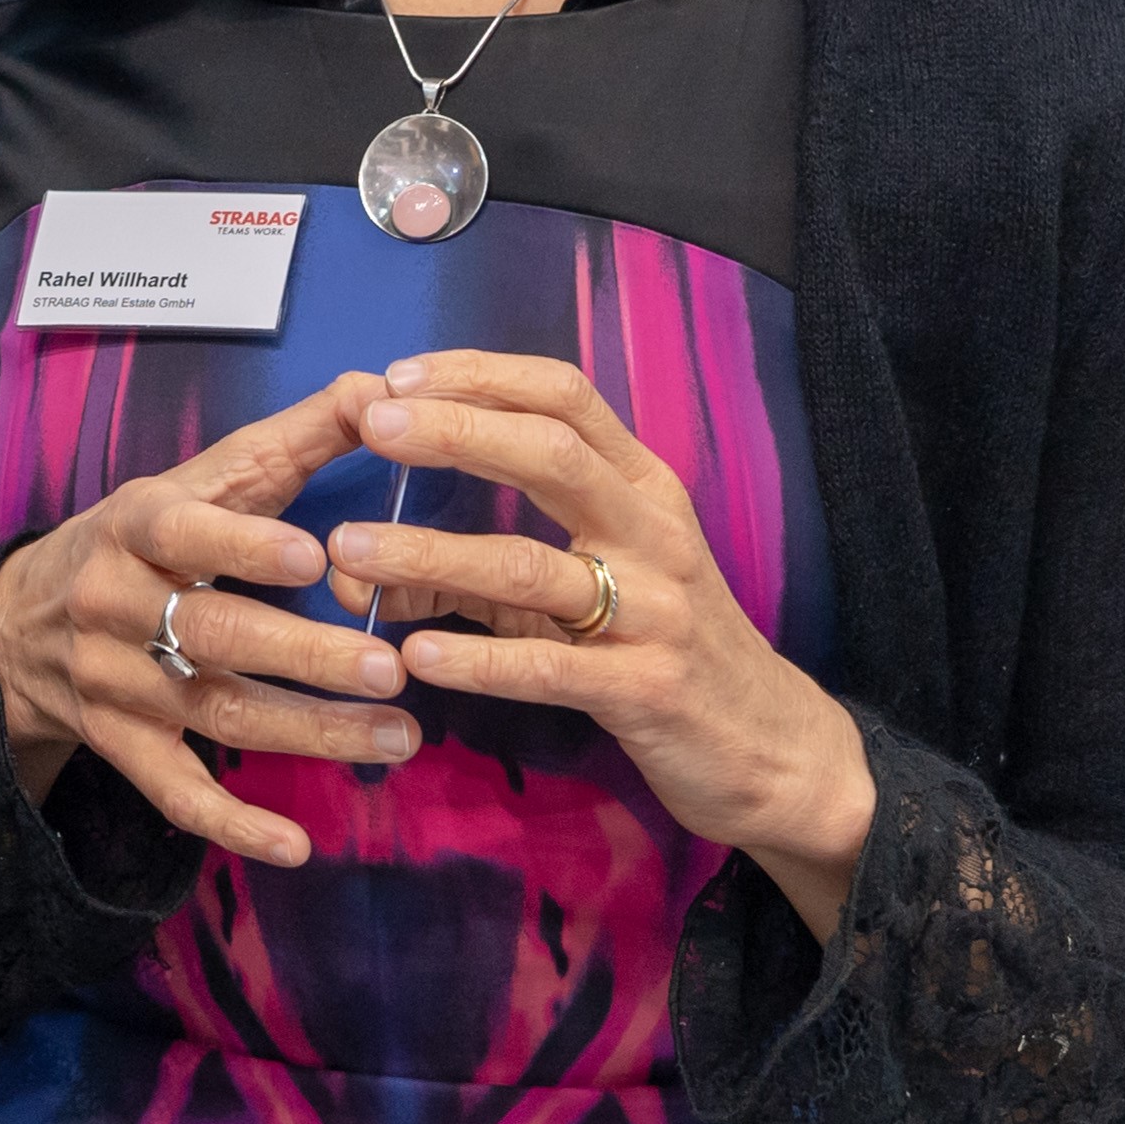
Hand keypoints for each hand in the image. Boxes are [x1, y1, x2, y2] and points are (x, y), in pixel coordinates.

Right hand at [0, 372, 415, 869]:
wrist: (20, 621)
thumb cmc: (143, 537)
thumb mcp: (197, 479)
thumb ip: (291, 440)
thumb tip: (383, 388)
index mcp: (136, 524)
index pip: (185, 530)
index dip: (244, 543)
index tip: (315, 557)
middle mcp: (117, 604)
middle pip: (212, 631)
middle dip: (303, 652)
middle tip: (389, 667)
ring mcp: (117, 684)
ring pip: (216, 712)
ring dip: (310, 731)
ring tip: (399, 736)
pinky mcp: (120, 747)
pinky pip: (176, 792)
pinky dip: (234, 823)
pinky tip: (298, 845)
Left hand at [327, 352, 878, 937]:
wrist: (773, 749)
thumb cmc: (665, 647)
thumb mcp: (593, 588)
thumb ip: (490, 567)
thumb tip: (369, 559)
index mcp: (644, 487)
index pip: (563, 397)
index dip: (481, 377)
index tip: (399, 374)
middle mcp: (653, 532)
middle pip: (549, 454)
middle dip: (455, 431)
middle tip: (372, 423)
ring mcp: (655, 610)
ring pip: (530, 564)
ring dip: (431, 552)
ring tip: (351, 550)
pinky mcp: (647, 689)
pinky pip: (548, 666)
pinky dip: (476, 659)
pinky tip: (415, 656)